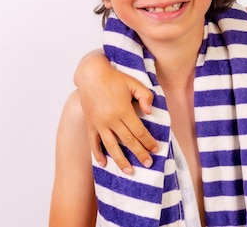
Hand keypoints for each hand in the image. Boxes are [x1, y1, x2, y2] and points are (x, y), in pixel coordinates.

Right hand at [75, 51, 157, 173]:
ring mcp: (99, 124)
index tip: (156, 150)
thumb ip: (145, 96)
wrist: (91, 75)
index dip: (148, 142)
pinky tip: (104, 164)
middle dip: (139, 154)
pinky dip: (98, 154)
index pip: (139, 131)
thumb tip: (149, 111)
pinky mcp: (90, 124)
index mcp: (123, 110)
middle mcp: (110, 120)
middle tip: (148, 164)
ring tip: (129, 171)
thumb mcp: (134, 83)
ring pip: (111, 146)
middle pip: (127, 141)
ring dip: (120, 160)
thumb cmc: (115, 78)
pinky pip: (94, 143)